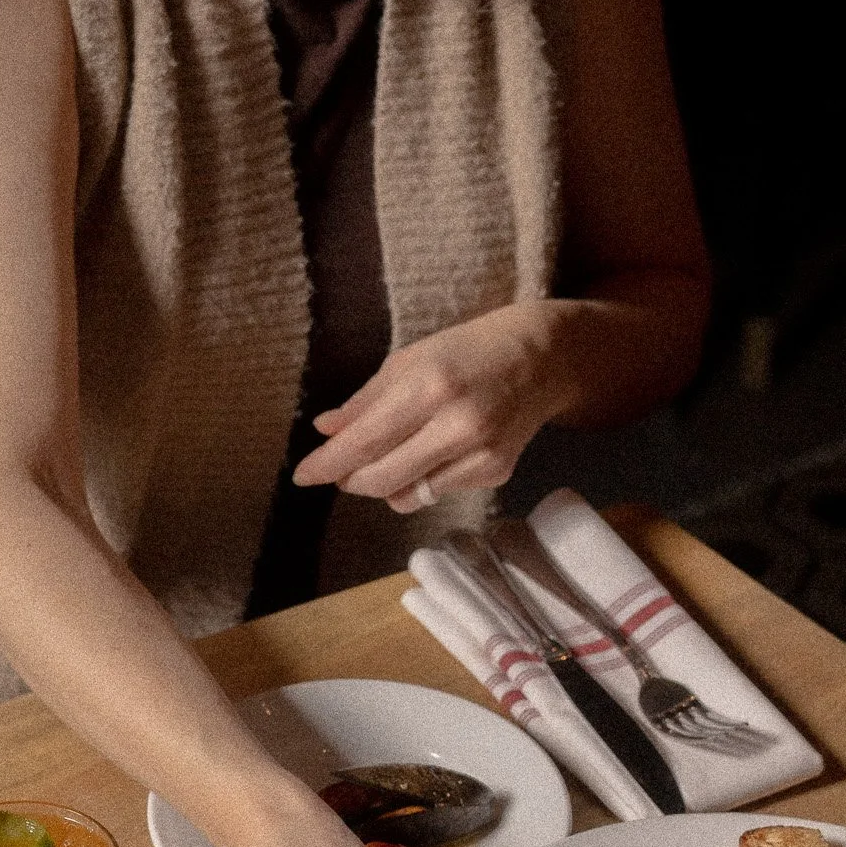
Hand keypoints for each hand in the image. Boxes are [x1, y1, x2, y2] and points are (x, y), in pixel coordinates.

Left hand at [291, 304, 576, 511]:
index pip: (366, 440)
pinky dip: (421, 482)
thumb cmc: (468, 351)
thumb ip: (366, 400)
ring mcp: (481, 453)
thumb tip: (325, 431)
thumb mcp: (411, 360)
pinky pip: (438, 493)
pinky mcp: (497, 472)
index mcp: (430, 386)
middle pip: (383, 478)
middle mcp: (458, 424)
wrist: (542, 357)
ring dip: (384, 485)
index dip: (328, 464)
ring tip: (386, 458)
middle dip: (351, 480)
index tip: (303, 475)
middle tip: (339, 471)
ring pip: (409, 496)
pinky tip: (430, 454)